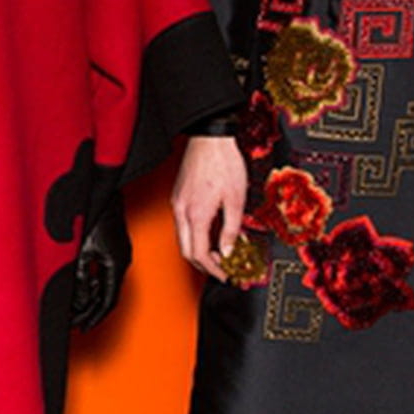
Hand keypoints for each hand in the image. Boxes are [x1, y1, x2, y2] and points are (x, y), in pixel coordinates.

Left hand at [71, 193, 131, 330]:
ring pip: (107, 286)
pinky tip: (85, 286)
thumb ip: (80, 279)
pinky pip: (107, 275)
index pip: (107, 302)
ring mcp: (120, 257)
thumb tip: (77, 302)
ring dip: (92, 298)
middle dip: (91, 312)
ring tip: (77, 309)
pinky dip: (95, 284)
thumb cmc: (94, 218)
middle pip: (108, 297)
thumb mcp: (82, 252)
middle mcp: (121, 264)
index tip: (83, 328)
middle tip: (77, 324)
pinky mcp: (116, 252)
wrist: (103, 196)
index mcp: (116, 266)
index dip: (94, 317)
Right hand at [171, 134, 248, 280]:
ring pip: (183, 238)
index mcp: (196, 214)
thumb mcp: (236, 200)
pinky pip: (183, 224)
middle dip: (203, 264)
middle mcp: (182, 211)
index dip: (213, 269)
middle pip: (186, 251)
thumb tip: (229, 249)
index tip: (224, 274)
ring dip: (198, 249)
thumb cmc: (223, 162)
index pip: (199, 254)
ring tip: (218, 252)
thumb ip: (231, 229)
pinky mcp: (178, 196)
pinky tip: (210, 232)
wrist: (210, 139)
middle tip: (220, 268)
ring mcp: (177, 203)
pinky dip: (195, 235)